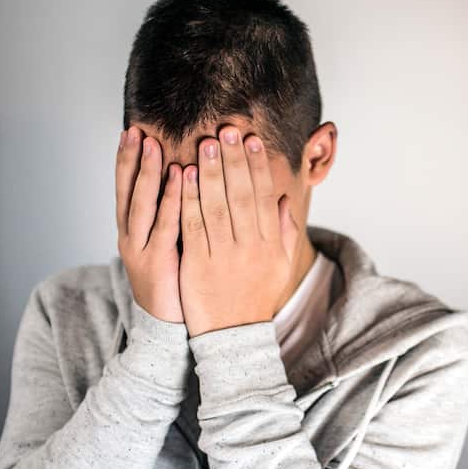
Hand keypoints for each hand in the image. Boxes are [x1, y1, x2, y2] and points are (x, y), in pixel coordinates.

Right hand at [116, 125, 184, 323]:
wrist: (169, 326)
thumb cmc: (175, 281)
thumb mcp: (171, 243)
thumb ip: (173, 214)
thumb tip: (185, 178)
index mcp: (133, 230)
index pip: (127, 188)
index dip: (128, 161)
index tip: (132, 132)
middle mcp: (130, 236)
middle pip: (128, 191)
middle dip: (132, 160)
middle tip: (137, 132)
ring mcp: (140, 250)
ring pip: (141, 205)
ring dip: (148, 173)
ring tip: (154, 146)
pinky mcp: (156, 263)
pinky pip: (165, 226)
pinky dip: (171, 200)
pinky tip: (179, 177)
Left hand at [178, 126, 300, 337]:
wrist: (234, 337)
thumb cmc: (256, 298)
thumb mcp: (280, 267)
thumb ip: (284, 231)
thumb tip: (284, 199)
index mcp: (270, 245)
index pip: (265, 197)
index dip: (258, 167)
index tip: (252, 141)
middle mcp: (250, 248)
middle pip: (242, 195)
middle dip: (234, 161)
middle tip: (228, 131)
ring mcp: (223, 256)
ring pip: (216, 206)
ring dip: (210, 172)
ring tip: (206, 144)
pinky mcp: (198, 266)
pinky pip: (192, 227)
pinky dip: (187, 199)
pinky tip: (183, 176)